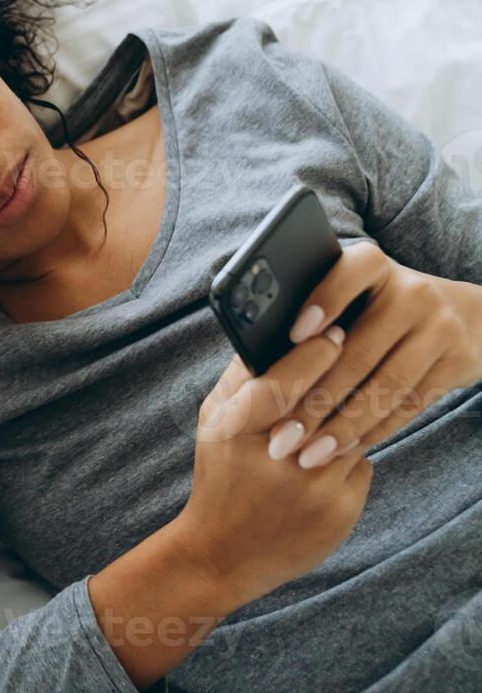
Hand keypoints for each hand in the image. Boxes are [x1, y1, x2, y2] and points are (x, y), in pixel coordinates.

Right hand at [180, 342, 373, 602]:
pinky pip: (361, 462)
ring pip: (350, 430)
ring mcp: (311, 487)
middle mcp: (275, 460)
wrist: (225, 552)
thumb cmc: (220, 477)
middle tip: (356, 349)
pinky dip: (349, 454)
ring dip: (349, 415)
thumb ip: (239, 379)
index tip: (333, 333)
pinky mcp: (338, 509)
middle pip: (324, 402)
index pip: (282, 384)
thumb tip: (265, 331)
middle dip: (343, 373)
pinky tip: (329, 459)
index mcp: (237, 431)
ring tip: (338, 406)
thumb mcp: (214, 424)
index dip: (313, 355)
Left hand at [269, 240, 481, 467]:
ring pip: (384, 386)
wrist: (462, 318)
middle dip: (313, 400)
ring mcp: (438, 327)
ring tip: (307, 454)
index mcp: (371, 266)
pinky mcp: (456, 362)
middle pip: (356, 351)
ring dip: (341, 427)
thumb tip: (260, 362)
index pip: (347, 276)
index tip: (292, 336)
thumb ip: (315, 317)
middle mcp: (410, 292)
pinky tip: (344, 448)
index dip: (322, 303)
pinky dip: (373, 431)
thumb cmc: (378, 309)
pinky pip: (409, 404)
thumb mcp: (353, 297)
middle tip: (279, 435)